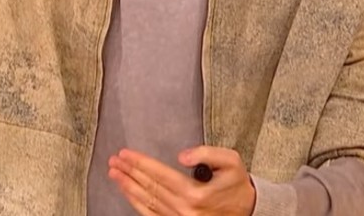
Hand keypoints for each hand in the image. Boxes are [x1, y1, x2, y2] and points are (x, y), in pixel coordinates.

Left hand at [108, 146, 255, 214]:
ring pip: (147, 203)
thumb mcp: (230, 161)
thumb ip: (206, 153)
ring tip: (115, 174)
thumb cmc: (237, 185)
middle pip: (150, 188)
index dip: (141, 163)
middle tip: (114, 161)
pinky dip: (137, 204)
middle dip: (130, 172)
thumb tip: (182, 156)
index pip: (160, 175)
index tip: (126, 154)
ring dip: (129, 187)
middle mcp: (185, 210)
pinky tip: (129, 193)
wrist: (248, 210)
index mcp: (195, 194)